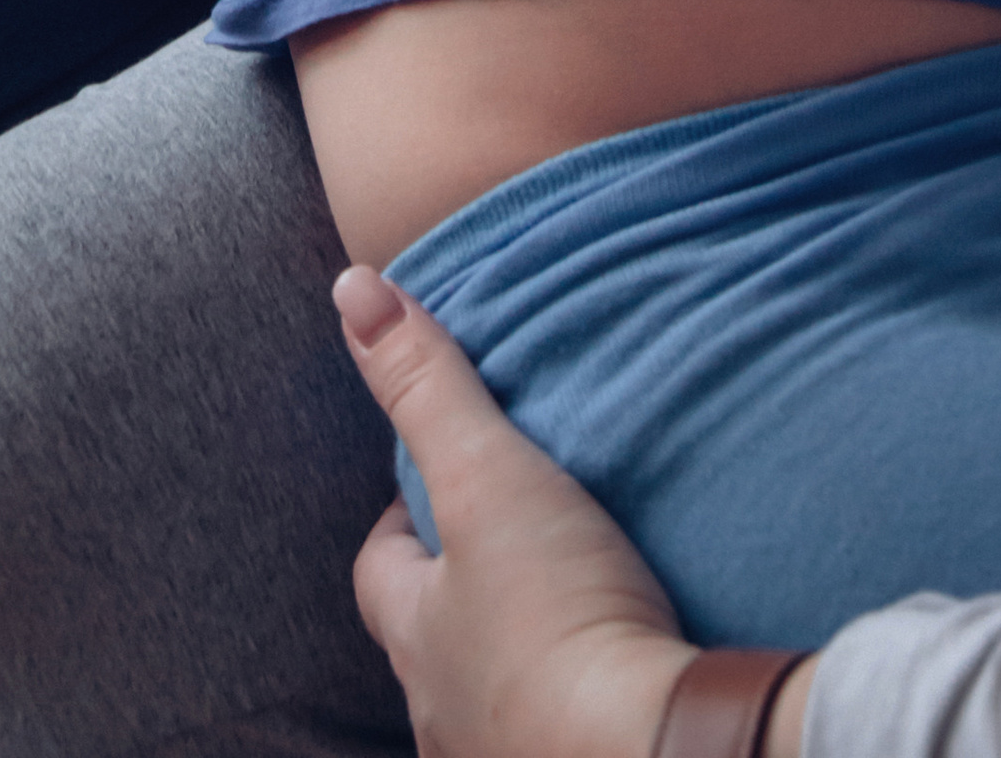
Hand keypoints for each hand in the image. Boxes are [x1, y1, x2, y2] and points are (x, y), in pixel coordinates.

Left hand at [338, 267, 773, 757]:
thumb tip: (352, 289)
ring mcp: (497, 754)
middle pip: (431, 635)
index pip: (379, 566)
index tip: (448, 478)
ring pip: (485, 694)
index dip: (404, 516)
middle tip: (512, 534)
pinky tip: (606, 677)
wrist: (648, 751)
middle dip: (460, 589)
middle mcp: (440, 713)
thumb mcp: (487, 477)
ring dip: (511, 654)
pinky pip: (547, 732)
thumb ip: (426, 385)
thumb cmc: (557, 619)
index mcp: (413, 639)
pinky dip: (564, 703)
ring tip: (564, 607)